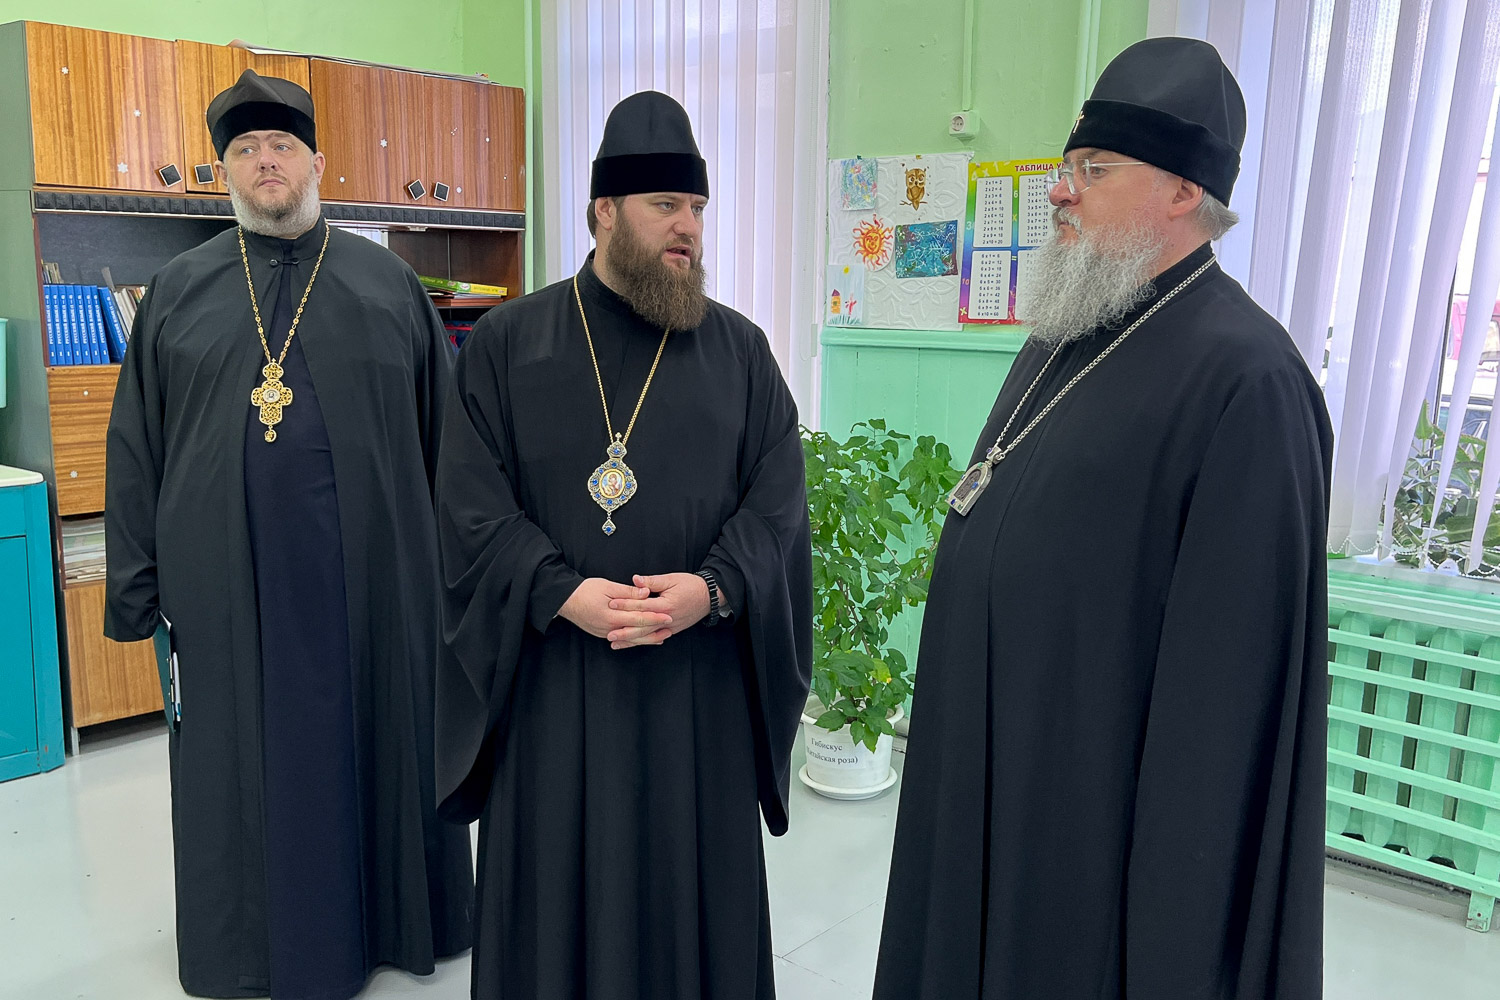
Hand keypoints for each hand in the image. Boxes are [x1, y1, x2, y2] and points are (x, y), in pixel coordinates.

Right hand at [558, 578, 672, 642]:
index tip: (669, 616)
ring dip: (648, 638)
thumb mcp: (608, 586)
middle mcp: (609, 628)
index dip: (655, 617)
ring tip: (662, 636)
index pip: (639, 618)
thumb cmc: (585, 590)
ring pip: (631, 639)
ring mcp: (605, 633)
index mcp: (612, 616)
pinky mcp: (602, 634)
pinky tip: (644, 638)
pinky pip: (623, 639)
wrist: (565, 600)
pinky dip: (635, 639)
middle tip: (670, 626)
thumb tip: (646, 593)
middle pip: (638, 631)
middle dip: (655, 629)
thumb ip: (629, 592)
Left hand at [604, 573, 710, 648]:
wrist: (709, 596)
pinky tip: (633, 644)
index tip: (611, 604)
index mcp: (666, 604)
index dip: (625, 605)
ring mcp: (670, 627)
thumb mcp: (671, 579)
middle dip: (625, 631)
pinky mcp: (673, 630)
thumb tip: (635, 579)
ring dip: (631, 641)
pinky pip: (655, 638)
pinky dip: (644, 642)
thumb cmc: (691, 585)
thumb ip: (652, 581)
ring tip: (615, 643)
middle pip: (642, 627)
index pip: (641, 606)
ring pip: (648, 636)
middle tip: (609, 634)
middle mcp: (667, 619)